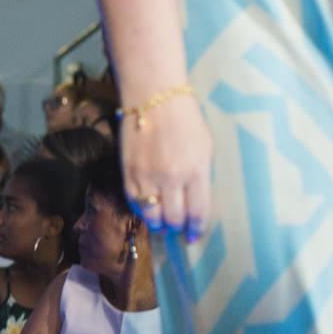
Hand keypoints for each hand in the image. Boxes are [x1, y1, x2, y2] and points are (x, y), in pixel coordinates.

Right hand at [122, 93, 211, 240]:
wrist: (153, 97)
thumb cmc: (185, 118)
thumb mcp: (205, 147)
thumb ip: (201, 175)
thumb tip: (194, 198)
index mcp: (196, 171)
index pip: (198, 211)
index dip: (196, 228)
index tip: (194, 235)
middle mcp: (172, 178)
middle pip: (174, 217)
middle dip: (177, 227)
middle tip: (178, 230)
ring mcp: (147, 176)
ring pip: (152, 214)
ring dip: (158, 223)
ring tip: (161, 224)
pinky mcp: (128, 171)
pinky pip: (134, 201)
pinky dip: (141, 209)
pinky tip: (147, 209)